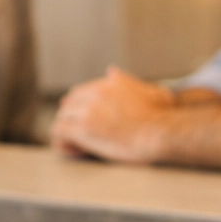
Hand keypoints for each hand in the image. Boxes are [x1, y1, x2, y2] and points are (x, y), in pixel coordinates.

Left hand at [51, 67, 212, 163]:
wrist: (160, 132)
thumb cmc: (162, 117)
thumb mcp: (151, 90)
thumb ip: (130, 81)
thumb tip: (112, 71)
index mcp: (109, 84)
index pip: (80, 93)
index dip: (78, 108)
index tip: (83, 121)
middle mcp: (95, 93)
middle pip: (68, 105)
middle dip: (71, 120)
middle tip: (81, 136)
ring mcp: (87, 111)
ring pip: (61, 118)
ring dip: (67, 132)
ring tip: (78, 145)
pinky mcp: (82, 129)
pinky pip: (58, 133)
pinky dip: (62, 143)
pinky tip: (74, 150)